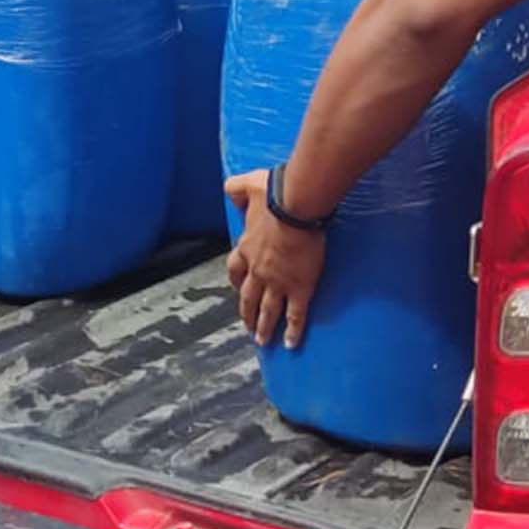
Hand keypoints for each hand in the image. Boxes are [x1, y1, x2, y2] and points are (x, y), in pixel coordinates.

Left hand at [223, 170, 325, 350]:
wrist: (296, 208)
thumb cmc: (275, 194)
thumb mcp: (248, 185)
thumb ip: (236, 188)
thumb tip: (230, 190)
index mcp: (246, 248)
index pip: (235, 270)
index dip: (236, 281)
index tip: (238, 288)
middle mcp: (258, 270)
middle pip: (248, 298)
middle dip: (247, 313)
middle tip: (248, 326)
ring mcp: (277, 282)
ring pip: (267, 311)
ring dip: (263, 327)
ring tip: (261, 341)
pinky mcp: (299, 288)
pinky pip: (294, 315)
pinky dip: (292, 331)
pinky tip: (290, 344)